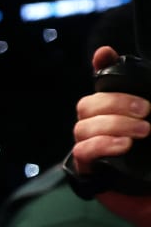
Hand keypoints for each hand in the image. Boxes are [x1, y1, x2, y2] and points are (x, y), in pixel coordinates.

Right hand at [73, 46, 150, 226]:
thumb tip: (133, 83)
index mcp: (122, 114)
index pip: (104, 83)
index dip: (102, 65)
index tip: (106, 54)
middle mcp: (103, 128)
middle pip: (88, 103)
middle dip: (115, 101)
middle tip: (146, 111)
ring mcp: (92, 149)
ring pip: (83, 125)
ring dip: (113, 124)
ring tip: (142, 134)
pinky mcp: (87, 172)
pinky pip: (82, 151)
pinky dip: (101, 144)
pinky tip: (123, 147)